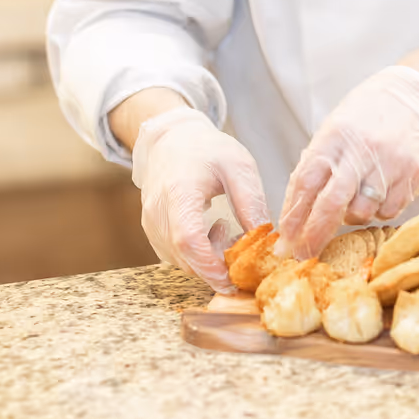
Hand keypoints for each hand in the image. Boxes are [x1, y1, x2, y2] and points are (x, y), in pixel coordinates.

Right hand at [131, 105, 268, 291]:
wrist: (170, 140)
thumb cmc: (205, 149)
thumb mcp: (238, 165)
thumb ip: (251, 202)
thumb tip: (266, 240)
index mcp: (179, 191)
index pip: (189, 238)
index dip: (210, 265)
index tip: (234, 278)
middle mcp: (158, 211)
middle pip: (185, 256)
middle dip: (217, 265)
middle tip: (241, 246)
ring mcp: (151, 223)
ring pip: (180, 260)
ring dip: (208, 259)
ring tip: (227, 229)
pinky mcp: (152, 231)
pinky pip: (175, 255)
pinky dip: (197, 255)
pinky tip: (211, 232)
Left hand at [278, 65, 418, 258]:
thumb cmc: (371, 113)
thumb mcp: (336, 128)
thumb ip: (317, 164)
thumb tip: (294, 208)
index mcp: (335, 137)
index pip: (306, 183)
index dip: (293, 216)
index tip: (284, 240)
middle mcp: (361, 152)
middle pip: (330, 205)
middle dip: (314, 235)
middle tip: (303, 255)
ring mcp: (390, 165)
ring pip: (361, 213)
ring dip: (351, 217)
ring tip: (355, 199)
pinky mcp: (414, 176)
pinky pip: (389, 211)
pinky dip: (378, 210)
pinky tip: (379, 192)